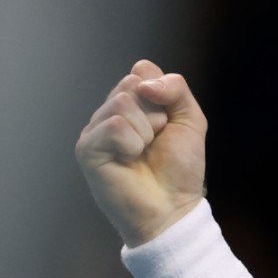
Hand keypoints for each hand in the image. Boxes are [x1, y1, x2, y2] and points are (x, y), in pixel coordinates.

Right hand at [76, 59, 208, 245]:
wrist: (173, 206)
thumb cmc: (180, 167)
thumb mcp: (190, 119)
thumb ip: (175, 88)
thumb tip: (142, 80)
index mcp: (132, 103)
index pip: (142, 70)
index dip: (163, 93)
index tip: (168, 122)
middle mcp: (110, 113)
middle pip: (131, 84)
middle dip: (156, 114)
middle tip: (156, 141)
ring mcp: (95, 130)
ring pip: (121, 103)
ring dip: (146, 131)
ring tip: (143, 152)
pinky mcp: (86, 149)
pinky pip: (113, 125)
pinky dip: (132, 142)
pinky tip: (130, 159)